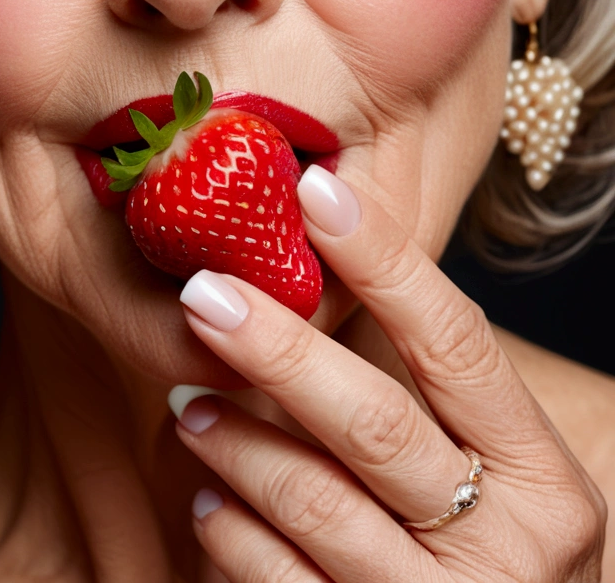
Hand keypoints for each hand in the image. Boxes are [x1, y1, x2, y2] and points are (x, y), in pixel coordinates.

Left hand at [172, 165, 605, 581]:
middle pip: (376, 421)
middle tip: (204, 295)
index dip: (384, 259)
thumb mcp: (503, 481)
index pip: (457, 342)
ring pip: (317, 502)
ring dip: (236, 443)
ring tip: (190, 404)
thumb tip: (319, 281)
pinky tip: (209, 500)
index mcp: (546, 476)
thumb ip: (434, 403)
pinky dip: (234, 535)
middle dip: (279, 348)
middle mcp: (512, 545)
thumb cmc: (497, 557)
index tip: (314, 190)